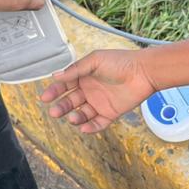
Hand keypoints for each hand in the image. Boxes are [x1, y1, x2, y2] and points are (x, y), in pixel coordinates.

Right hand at [40, 49, 154, 131]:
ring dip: (75, 117)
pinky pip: (98, 123)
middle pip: (70, 102)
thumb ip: (76, 70)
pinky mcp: (111, 113)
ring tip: (72, 118)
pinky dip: (91, 127)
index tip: (45, 97)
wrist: (143, 72)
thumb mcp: (95, 61)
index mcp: (84, 76)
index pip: (65, 85)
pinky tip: (84, 127)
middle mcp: (90, 90)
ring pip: (82, 114)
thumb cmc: (120, 62)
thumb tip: (56, 76)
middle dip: (61, 107)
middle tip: (54, 111)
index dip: (54, 91)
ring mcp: (100, 103)